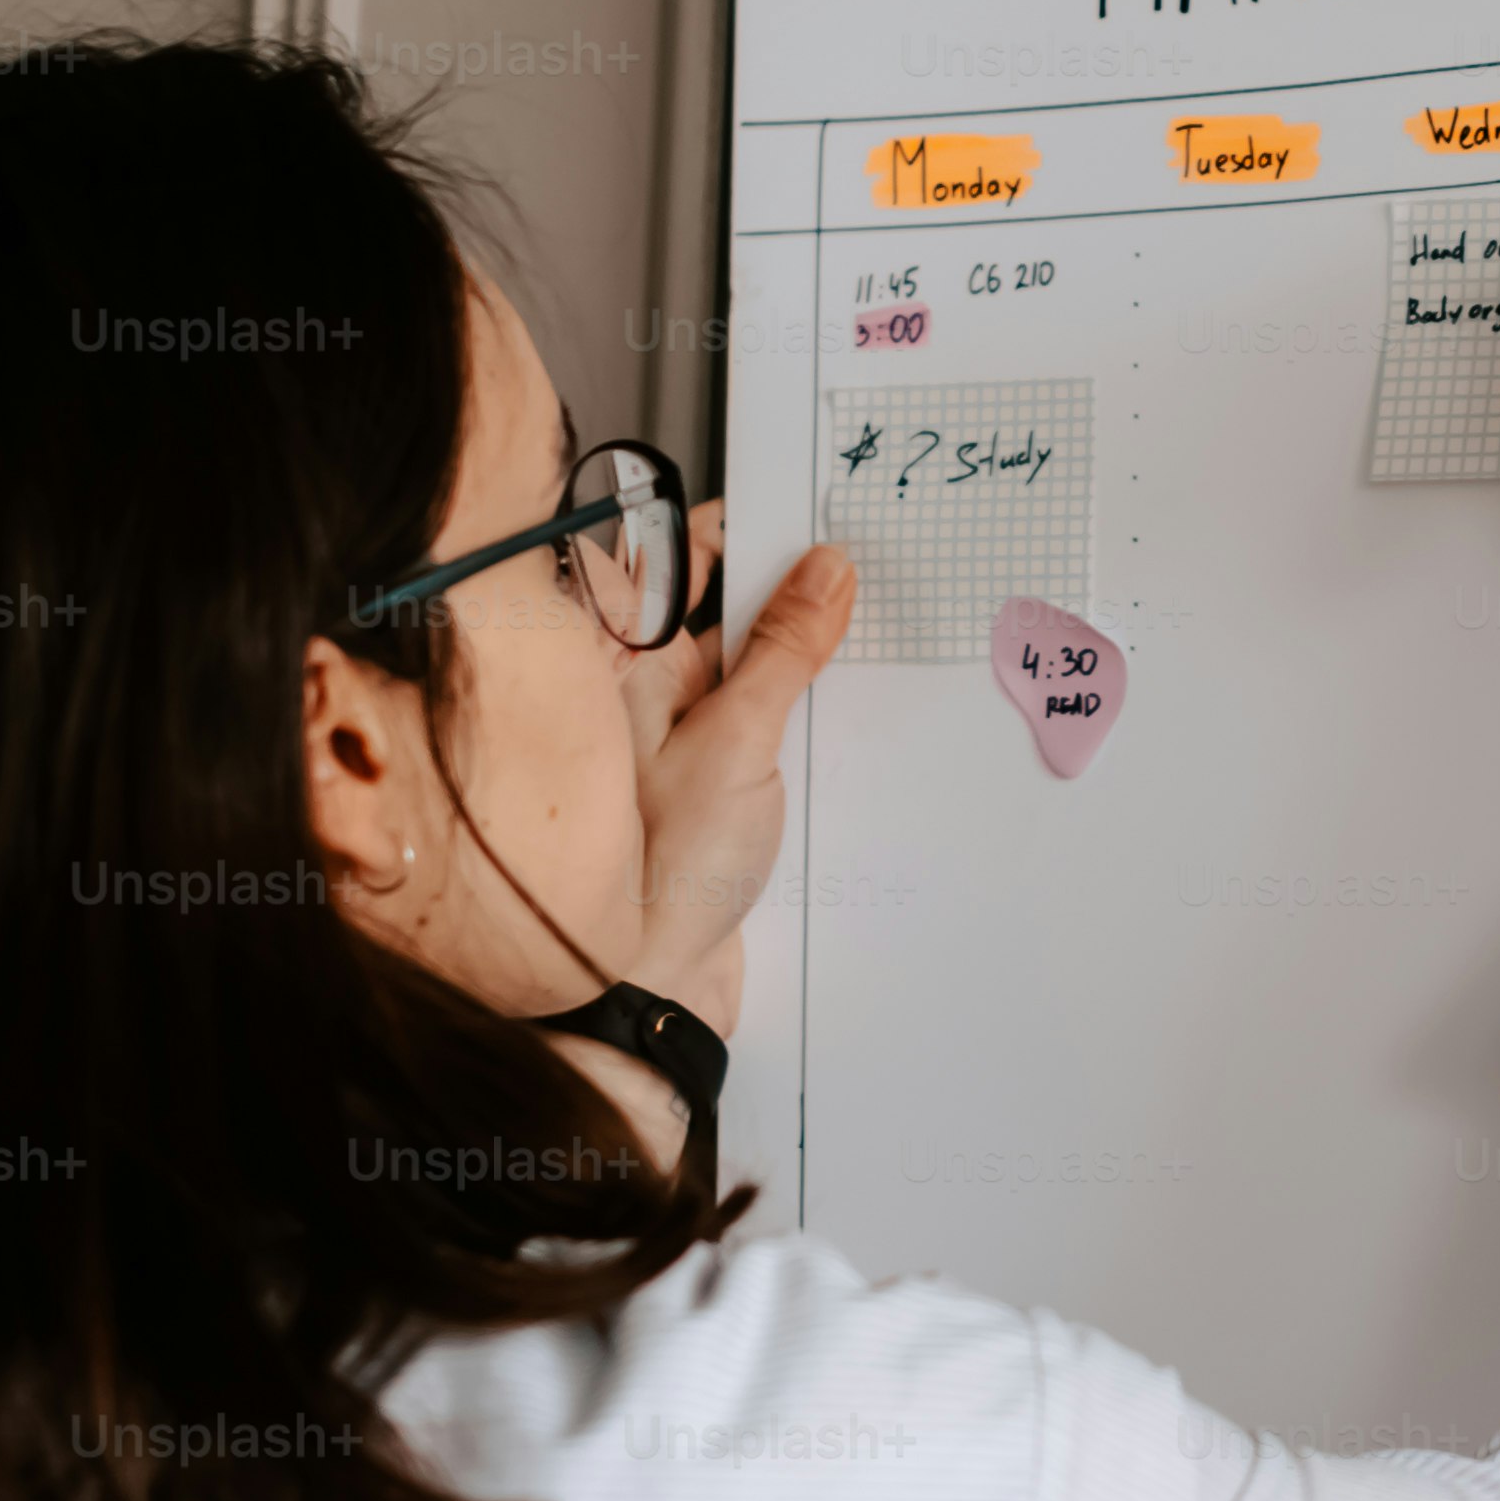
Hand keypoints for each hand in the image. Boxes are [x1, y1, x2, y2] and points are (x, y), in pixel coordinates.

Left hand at [616, 499, 852, 1033]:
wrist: (649, 990)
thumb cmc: (658, 874)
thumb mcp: (737, 741)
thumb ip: (782, 650)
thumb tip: (822, 570)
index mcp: (624, 663)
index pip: (680, 559)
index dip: (745, 528)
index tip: (814, 510)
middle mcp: (645, 694)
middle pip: (723, 609)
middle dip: (793, 588)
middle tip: (866, 567)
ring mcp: (680, 742)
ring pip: (752, 669)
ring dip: (809, 656)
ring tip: (875, 640)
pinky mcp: (716, 788)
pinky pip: (766, 725)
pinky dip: (809, 713)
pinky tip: (856, 713)